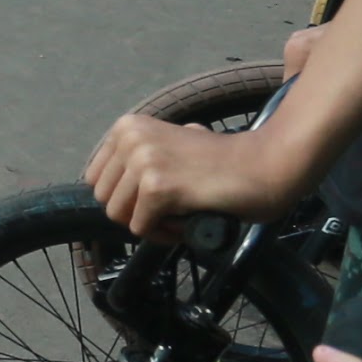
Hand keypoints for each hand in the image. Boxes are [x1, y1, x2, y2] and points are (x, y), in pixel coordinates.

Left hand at [83, 108, 308, 237]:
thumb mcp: (170, 145)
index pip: (96, 179)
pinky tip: (188, 220)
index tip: (154, 198)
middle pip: (105, 199)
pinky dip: (163, 234)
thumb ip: (140, 157)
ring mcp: (142, 161)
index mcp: (128, 126)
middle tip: (170, 208)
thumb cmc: (222, 161)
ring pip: (119, 216)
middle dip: (134, 212)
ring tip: (180, 213)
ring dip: (150, 224)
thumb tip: (111, 187)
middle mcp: (130, 138)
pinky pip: (141, 228)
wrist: (264, 164)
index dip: (124, 196)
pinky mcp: (156, 187)